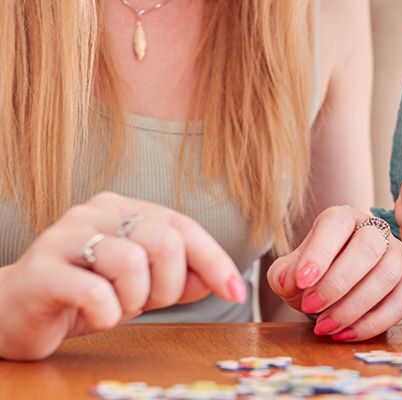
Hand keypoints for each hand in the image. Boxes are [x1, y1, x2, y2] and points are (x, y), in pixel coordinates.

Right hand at [0, 192, 244, 360]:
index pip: (184, 227)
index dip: (215, 261)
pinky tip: (96, 315)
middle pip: (164, 242)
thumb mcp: (144, 285)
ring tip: (116, 307)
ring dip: (134, 301)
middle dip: (169, 286)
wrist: (16, 312)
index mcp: (124, 208)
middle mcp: (95, 212)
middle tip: (147, 303)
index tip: (237, 291)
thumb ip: (182, 277)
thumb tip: (222, 278)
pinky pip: (97, 293)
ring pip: (132, 264)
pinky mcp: (42, 271)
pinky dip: (108, 314)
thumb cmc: (86, 295)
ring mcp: (65, 236)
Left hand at [267, 206, 401, 340]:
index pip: (336, 224)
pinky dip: (373, 323)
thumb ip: (284, 275)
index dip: (320, 252)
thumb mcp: (292, 272)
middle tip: (311, 307)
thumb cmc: (316, 274)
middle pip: (368, 247)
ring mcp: (398, 254)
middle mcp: (375, 229)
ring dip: (354, 306)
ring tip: (325, 326)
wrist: (339, 287)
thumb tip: (289, 281)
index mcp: (342, 218)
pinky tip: (346, 334)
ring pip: (387, 275)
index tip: (302, 282)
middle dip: (338, 283)